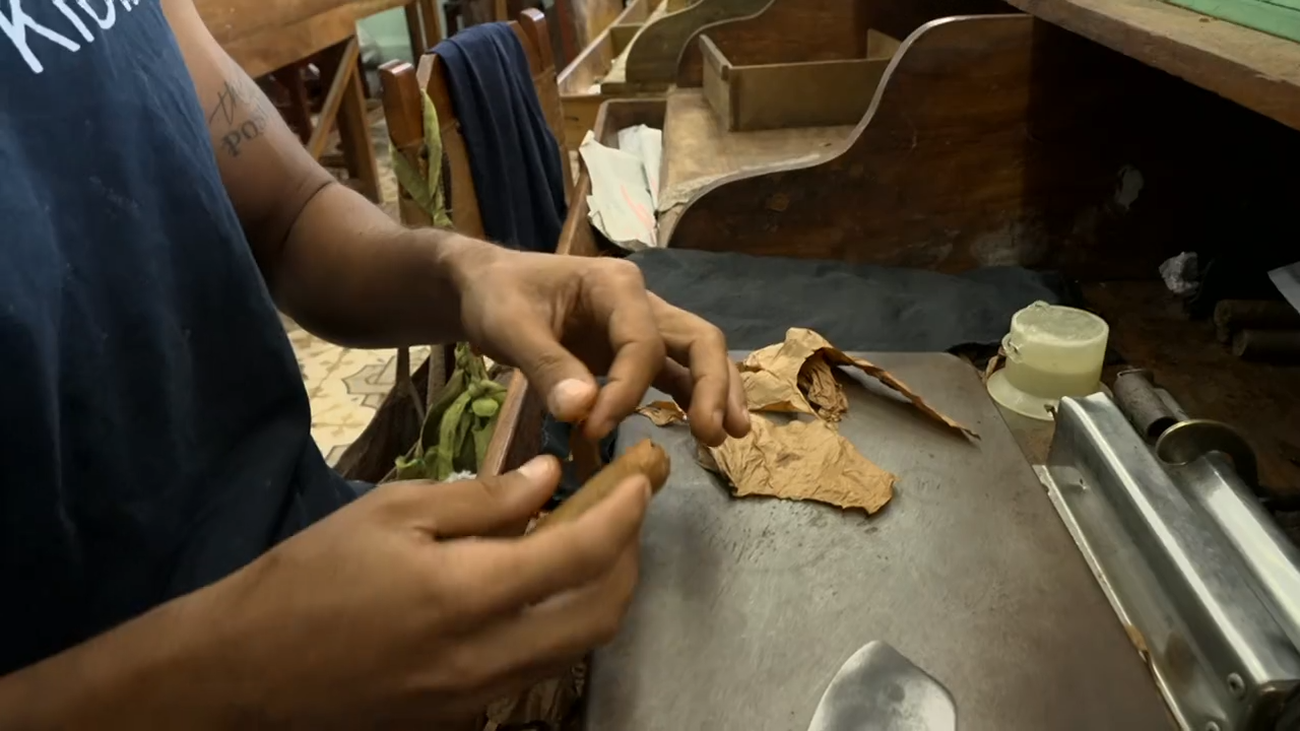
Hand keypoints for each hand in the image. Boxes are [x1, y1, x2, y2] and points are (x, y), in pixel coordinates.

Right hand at [185, 456, 648, 726]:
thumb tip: (549, 479)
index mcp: (466, 594)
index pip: (582, 555)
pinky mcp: (461, 716)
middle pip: (599, 615)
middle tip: (625, 513)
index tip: (641, 480)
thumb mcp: (391, 513)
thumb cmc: (309, 578)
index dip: (624, 514)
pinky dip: (557, 623)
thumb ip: (481, 499)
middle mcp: (486, 657)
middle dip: (628, 560)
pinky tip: (536, 586)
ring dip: (598, 593)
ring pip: (573, 647)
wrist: (244, 673)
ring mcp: (476, 697)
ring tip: (587, 542)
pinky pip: (534, 668)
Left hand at [456, 248, 750, 444]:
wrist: (487, 289)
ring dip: (717, 393)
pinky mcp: (636, 353)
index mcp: (614, 285)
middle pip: (698, 339)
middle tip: (712, 434)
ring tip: (728, 437)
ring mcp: (644, 327)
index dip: (626, 391)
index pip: (641, 342)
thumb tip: (582, 410)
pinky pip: (676, 373)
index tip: (593, 431)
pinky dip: (693, 398)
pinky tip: (704, 431)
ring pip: (697, 355)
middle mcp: (642, 302)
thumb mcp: (508, 326)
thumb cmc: (496, 297)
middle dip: (712, 385)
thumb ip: (545, 366)